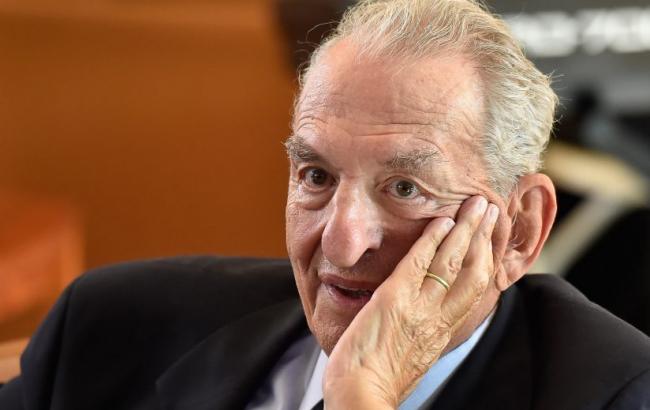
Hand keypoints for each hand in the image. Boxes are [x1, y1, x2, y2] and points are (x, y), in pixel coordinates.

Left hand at [322, 196, 498, 408]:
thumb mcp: (411, 356)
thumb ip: (421, 334)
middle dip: (485, 236)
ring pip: (454, 261)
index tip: (491, 238)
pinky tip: (441, 220)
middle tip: (492, 209)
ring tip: (477, 204)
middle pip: (475, 270)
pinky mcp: (394, 299)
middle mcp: (439, 318)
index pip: (474, 289)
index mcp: (443, 330)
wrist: (360, 397)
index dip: (486, 259)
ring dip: (467, 228)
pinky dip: (433, 239)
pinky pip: (420, 262)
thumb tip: (422, 323)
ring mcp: (419, 307)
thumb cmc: (377, 382)